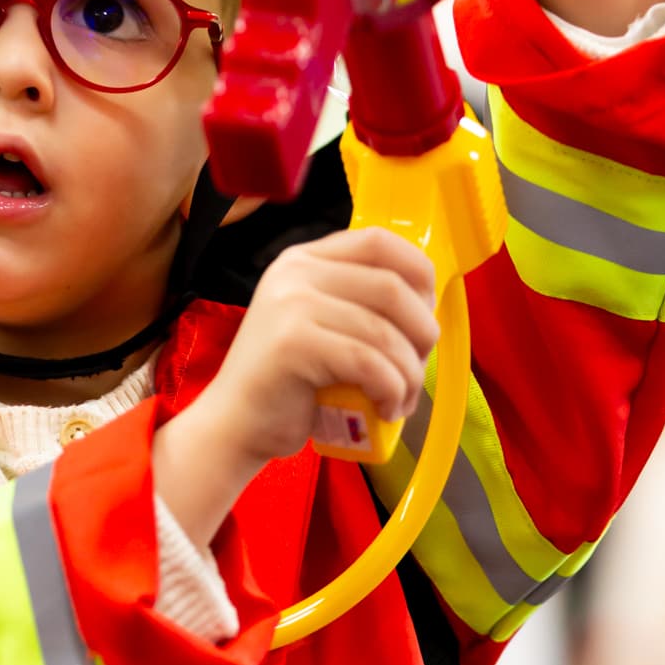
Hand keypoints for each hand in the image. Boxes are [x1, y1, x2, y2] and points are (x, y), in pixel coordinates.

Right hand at [152, 228, 438, 550]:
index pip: (378, 240)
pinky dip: (391, 390)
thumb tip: (427, 304)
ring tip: (403, 400)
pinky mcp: (294, 342)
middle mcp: (296, 272)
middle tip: (418, 370)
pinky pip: (369, 362)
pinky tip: (387, 408)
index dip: (418, 271)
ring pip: (384, 331)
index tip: (428, 310)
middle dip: (422, 333)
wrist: (236, 424)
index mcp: (304, 260)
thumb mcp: (320, 324)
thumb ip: (357, 301)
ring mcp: (291, 304)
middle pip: (391, 287)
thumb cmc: (289, 382)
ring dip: (409, 374)